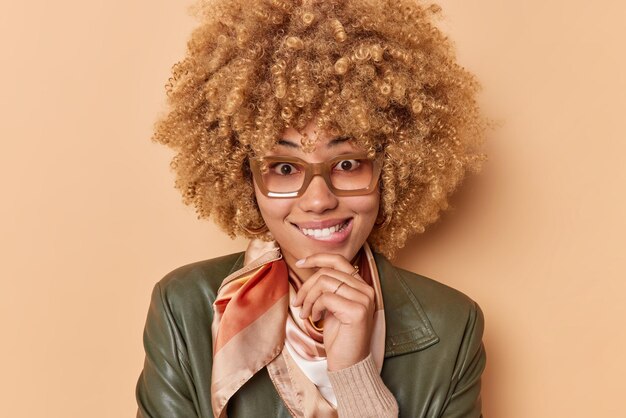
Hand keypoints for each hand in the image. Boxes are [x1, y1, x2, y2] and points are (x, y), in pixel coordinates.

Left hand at [293, 253, 375, 370]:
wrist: (349, 364)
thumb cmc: (339, 337)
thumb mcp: (332, 307)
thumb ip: (328, 288)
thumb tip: (310, 270)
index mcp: (362, 286)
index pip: (339, 260)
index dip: (317, 258)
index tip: (299, 263)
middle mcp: (366, 290)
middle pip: (327, 272)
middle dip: (306, 287)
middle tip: (298, 303)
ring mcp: (364, 299)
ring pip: (324, 282)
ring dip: (308, 298)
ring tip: (306, 313)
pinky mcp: (357, 310)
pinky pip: (326, 297)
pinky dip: (314, 307)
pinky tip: (315, 319)